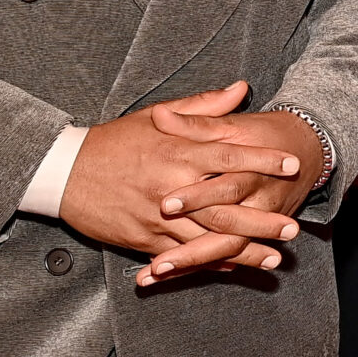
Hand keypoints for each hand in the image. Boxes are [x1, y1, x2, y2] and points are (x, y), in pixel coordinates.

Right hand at [58, 83, 304, 286]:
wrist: (63, 172)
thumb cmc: (114, 142)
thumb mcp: (156, 116)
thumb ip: (204, 107)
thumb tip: (242, 88)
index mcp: (177, 152)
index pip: (229, 155)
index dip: (263, 160)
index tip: (293, 164)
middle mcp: (171, 186)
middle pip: (225, 206)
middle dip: (261, 219)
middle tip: (294, 226)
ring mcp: (158, 217)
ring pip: (208, 238)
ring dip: (243, 250)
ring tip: (274, 258)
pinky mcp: (144, 239)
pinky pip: (182, 255)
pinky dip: (209, 263)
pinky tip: (234, 268)